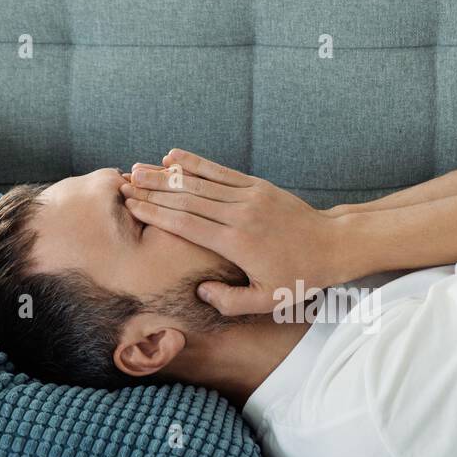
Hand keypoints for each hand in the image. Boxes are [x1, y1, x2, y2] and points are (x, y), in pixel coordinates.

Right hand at [119, 150, 349, 315]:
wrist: (333, 245)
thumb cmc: (299, 276)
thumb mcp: (268, 300)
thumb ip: (231, 301)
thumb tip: (200, 291)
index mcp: (237, 242)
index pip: (186, 224)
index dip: (156, 214)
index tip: (132, 206)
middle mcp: (240, 214)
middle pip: (187, 198)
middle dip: (153, 190)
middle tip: (124, 184)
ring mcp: (249, 196)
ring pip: (200, 182)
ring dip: (167, 174)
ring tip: (138, 168)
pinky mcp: (257, 185)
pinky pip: (221, 171)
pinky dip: (196, 163)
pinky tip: (173, 155)